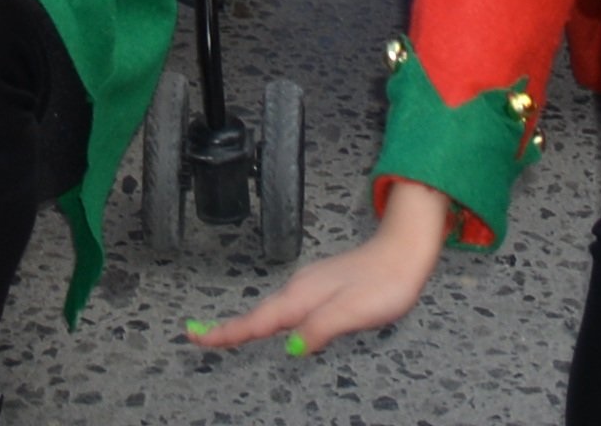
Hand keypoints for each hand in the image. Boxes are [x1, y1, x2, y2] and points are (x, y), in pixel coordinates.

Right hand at [191, 183, 449, 355]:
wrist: (404, 251)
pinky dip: (268, 316)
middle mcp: (301, 288)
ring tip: (225, 334)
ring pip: (271, 309)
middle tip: (199, 336)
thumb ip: (320, 329)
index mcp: (303, 296)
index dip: (226, 331)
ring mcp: (311, 285)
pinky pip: (285, 306)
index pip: (258, 320)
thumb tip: (292, 348)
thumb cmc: (384, 282)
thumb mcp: (352, 312)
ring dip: (246, 322)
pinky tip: (272, 322)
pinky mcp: (322, 286)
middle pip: (258, 314)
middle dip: (227, 327)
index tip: (196, 335)